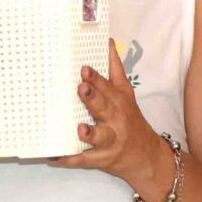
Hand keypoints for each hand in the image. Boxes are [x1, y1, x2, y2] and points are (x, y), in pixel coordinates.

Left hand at [53, 42, 160, 192]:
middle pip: (104, 108)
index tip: (84, 69)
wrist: (146, 156)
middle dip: (93, 99)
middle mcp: (116, 120)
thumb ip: (115, 69)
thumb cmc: (131, 120)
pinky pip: (85, 160)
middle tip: (81, 88)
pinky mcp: (103, 159)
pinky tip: (55, 157)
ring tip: (80, 128)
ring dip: (90, 133)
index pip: (107, 88)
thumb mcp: (126, 94)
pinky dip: (70, 159)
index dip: (96, 79)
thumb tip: (109, 41)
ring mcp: (110, 141)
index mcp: (119, 102)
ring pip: (100, 136)